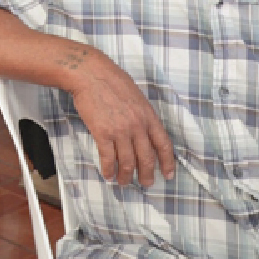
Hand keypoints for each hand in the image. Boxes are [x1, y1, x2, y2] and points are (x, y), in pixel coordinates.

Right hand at [65, 49, 176, 186]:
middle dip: (146, 175)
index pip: (163, 145)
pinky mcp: (102, 133)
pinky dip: (108, 170)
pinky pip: (108, 158)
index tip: (168, 175)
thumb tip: (144, 132)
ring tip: (123, 182)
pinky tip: (108, 175)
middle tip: (145, 183)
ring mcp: (120, 131)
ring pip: (127, 162)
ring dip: (125, 176)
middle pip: (146, 158)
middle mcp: (137, 126)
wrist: (90, 74)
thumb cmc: (112, 81)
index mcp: (149, 116)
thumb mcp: (137, 96)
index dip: (167, 162)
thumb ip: (143, 115)